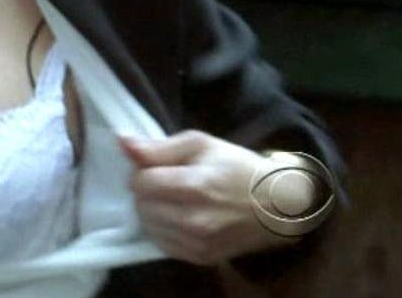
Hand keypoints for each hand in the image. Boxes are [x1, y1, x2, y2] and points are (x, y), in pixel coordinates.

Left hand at [119, 130, 297, 264]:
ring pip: (148, 226)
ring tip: (174, 199)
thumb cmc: (237, 168)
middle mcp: (194, 221)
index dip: (142, 171)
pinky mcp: (201, 259)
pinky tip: (179, 217)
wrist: (278, 206)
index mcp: (195, 187)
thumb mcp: (200, 144)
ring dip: (152, 211)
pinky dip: (163, 229)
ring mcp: (198, 244)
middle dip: (146, 191)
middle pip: (141, 205)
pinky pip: (162, 244)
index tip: (157, 167)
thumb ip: (159, 147)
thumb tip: (123, 143)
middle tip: (166, 182)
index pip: (140, 183)